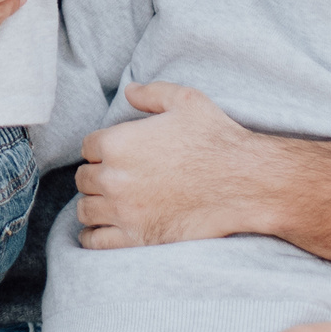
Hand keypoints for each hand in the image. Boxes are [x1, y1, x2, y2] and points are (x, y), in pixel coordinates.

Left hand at [75, 83, 283, 247]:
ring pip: (85, 209)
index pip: (88, 147)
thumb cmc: (216, 139)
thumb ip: (151, 93)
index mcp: (117, 143)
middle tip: (113, 178)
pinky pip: (96, 241)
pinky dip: (90, 236)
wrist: (245, 182)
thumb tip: (129, 90)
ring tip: (104, 203)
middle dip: (97, 175)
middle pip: (85, 178)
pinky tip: (96, 232)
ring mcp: (124, 211)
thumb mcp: (185, 101)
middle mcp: (114, 178)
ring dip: (93, 204)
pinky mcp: (137, 238)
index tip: (113, 154)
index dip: (101, 149)